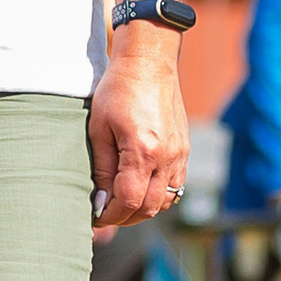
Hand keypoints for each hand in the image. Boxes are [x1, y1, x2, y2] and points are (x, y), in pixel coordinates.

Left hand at [89, 35, 189, 230]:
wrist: (149, 63)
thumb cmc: (118, 90)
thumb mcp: (99, 128)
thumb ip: (100, 168)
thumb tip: (99, 199)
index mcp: (143, 151)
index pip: (128, 201)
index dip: (110, 215)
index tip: (95, 216)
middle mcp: (167, 157)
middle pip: (149, 207)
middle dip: (125, 217)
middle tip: (106, 214)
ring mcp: (180, 154)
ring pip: (165, 201)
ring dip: (143, 208)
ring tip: (122, 203)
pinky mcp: (185, 149)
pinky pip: (176, 185)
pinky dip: (158, 195)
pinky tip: (141, 188)